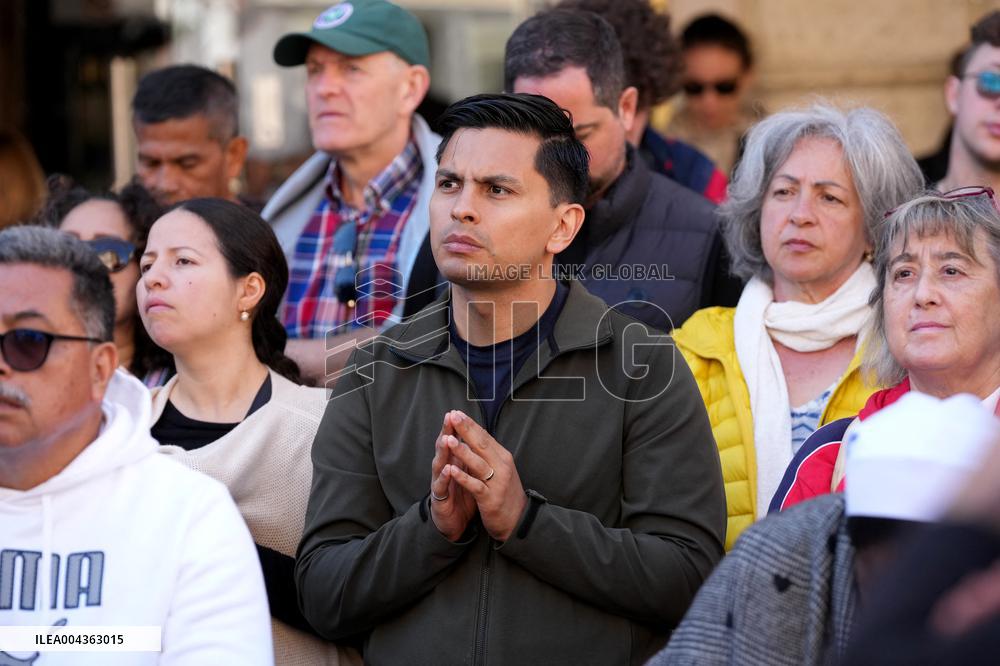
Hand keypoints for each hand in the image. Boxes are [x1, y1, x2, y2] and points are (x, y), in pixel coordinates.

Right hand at [430, 411, 477, 540]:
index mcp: (453, 461)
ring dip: (443, 451)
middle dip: (447, 432)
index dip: (457, 427)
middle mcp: (444, 468)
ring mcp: (440, 482)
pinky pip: (442, 486)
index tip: (459, 411)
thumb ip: (469, 456)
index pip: (454, 440)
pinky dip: (445, 478)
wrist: (454, 522)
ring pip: (440, 464)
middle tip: (449, 417)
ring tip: (447, 439)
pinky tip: (447, 469)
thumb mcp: (467, 472)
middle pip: (444, 447)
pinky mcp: (440, 498)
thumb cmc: (461, 495)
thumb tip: (477, 436)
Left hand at [442, 410, 527, 541]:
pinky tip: (452, 470)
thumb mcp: (501, 469)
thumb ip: (490, 454)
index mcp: (503, 457)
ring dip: (462, 451)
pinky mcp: (491, 499)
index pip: (485, 437)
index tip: (456, 413)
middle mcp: (502, 466)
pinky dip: (464, 477)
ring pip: (478, 463)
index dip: (470, 425)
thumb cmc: (506, 493)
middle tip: (453, 416)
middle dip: (466, 430)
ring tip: (449, 440)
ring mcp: (497, 483)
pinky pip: (476, 485)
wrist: (520, 521)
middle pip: (482, 445)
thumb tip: (476, 434)